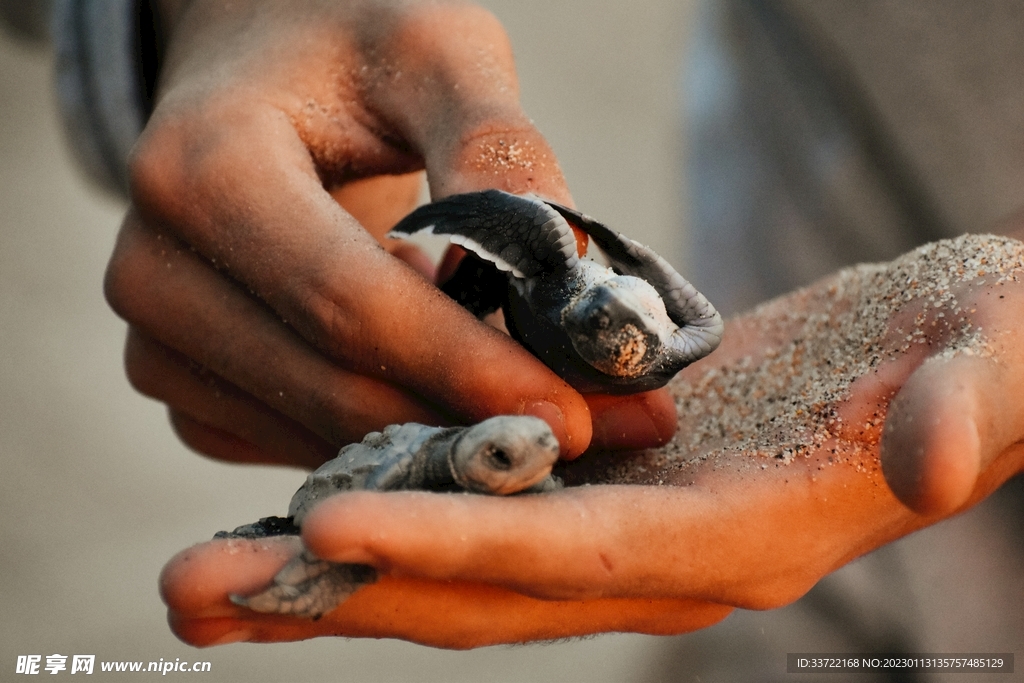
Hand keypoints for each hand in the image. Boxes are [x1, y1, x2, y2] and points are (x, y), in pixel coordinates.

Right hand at [104, 0, 677, 467]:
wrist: (257, 80)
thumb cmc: (350, 54)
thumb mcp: (437, 54)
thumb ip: (496, 147)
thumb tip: (558, 277)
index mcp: (203, 168)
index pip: (350, 301)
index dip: (467, 367)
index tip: (577, 412)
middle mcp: (154, 267)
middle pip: (334, 384)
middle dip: (469, 422)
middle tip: (589, 435)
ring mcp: (157, 337)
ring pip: (315, 430)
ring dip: (432, 438)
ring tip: (524, 410)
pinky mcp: (180, 381)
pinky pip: (288, 444)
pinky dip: (377, 440)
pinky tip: (434, 399)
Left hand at [161, 236, 1023, 646]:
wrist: (954, 346)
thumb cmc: (987, 345)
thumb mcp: (1000, 354)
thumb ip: (973, 407)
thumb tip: (933, 467)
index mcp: (744, 535)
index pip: (576, 554)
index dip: (458, 542)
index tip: (327, 519)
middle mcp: (665, 554)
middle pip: (484, 589)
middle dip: (345, 589)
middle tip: (195, 585)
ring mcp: (625, 524)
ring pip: (457, 562)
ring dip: (332, 567)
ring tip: (203, 567)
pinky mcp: (602, 482)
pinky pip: (473, 510)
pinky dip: (385, 510)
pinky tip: (292, 501)